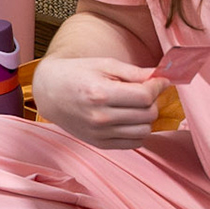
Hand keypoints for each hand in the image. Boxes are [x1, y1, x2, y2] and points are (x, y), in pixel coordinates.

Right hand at [31, 56, 166, 149]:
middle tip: (145, 90)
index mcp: (100, 93)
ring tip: (136, 105)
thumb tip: (160, 76)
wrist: (49, 92)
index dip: (158, 86)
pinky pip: (134, 143)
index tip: (160, 80)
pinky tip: (129, 118)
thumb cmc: (76, 73)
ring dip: (146, 117)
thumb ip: (133, 72)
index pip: (144, 96)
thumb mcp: (103, 64)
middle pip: (148, 114)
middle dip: (153, 100)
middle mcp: (100, 117)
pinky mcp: (100, 143)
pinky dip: (138, 131)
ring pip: (144, 131)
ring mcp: (99, 133)